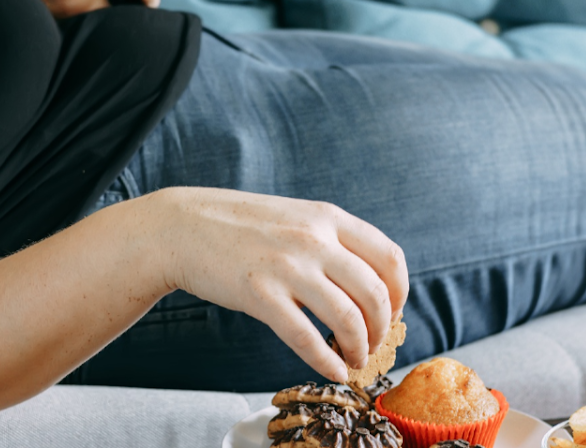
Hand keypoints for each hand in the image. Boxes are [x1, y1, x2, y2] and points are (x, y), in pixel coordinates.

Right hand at [145, 187, 408, 382]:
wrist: (185, 226)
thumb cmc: (244, 225)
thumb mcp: (297, 216)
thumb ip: (333, 240)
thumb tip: (369, 281)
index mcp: (328, 217)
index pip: (390, 257)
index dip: (400, 292)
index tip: (392, 311)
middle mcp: (314, 239)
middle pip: (375, 294)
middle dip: (383, 328)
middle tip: (374, 343)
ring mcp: (287, 266)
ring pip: (348, 318)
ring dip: (360, 348)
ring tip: (354, 359)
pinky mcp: (259, 294)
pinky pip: (307, 338)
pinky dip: (327, 361)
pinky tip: (332, 370)